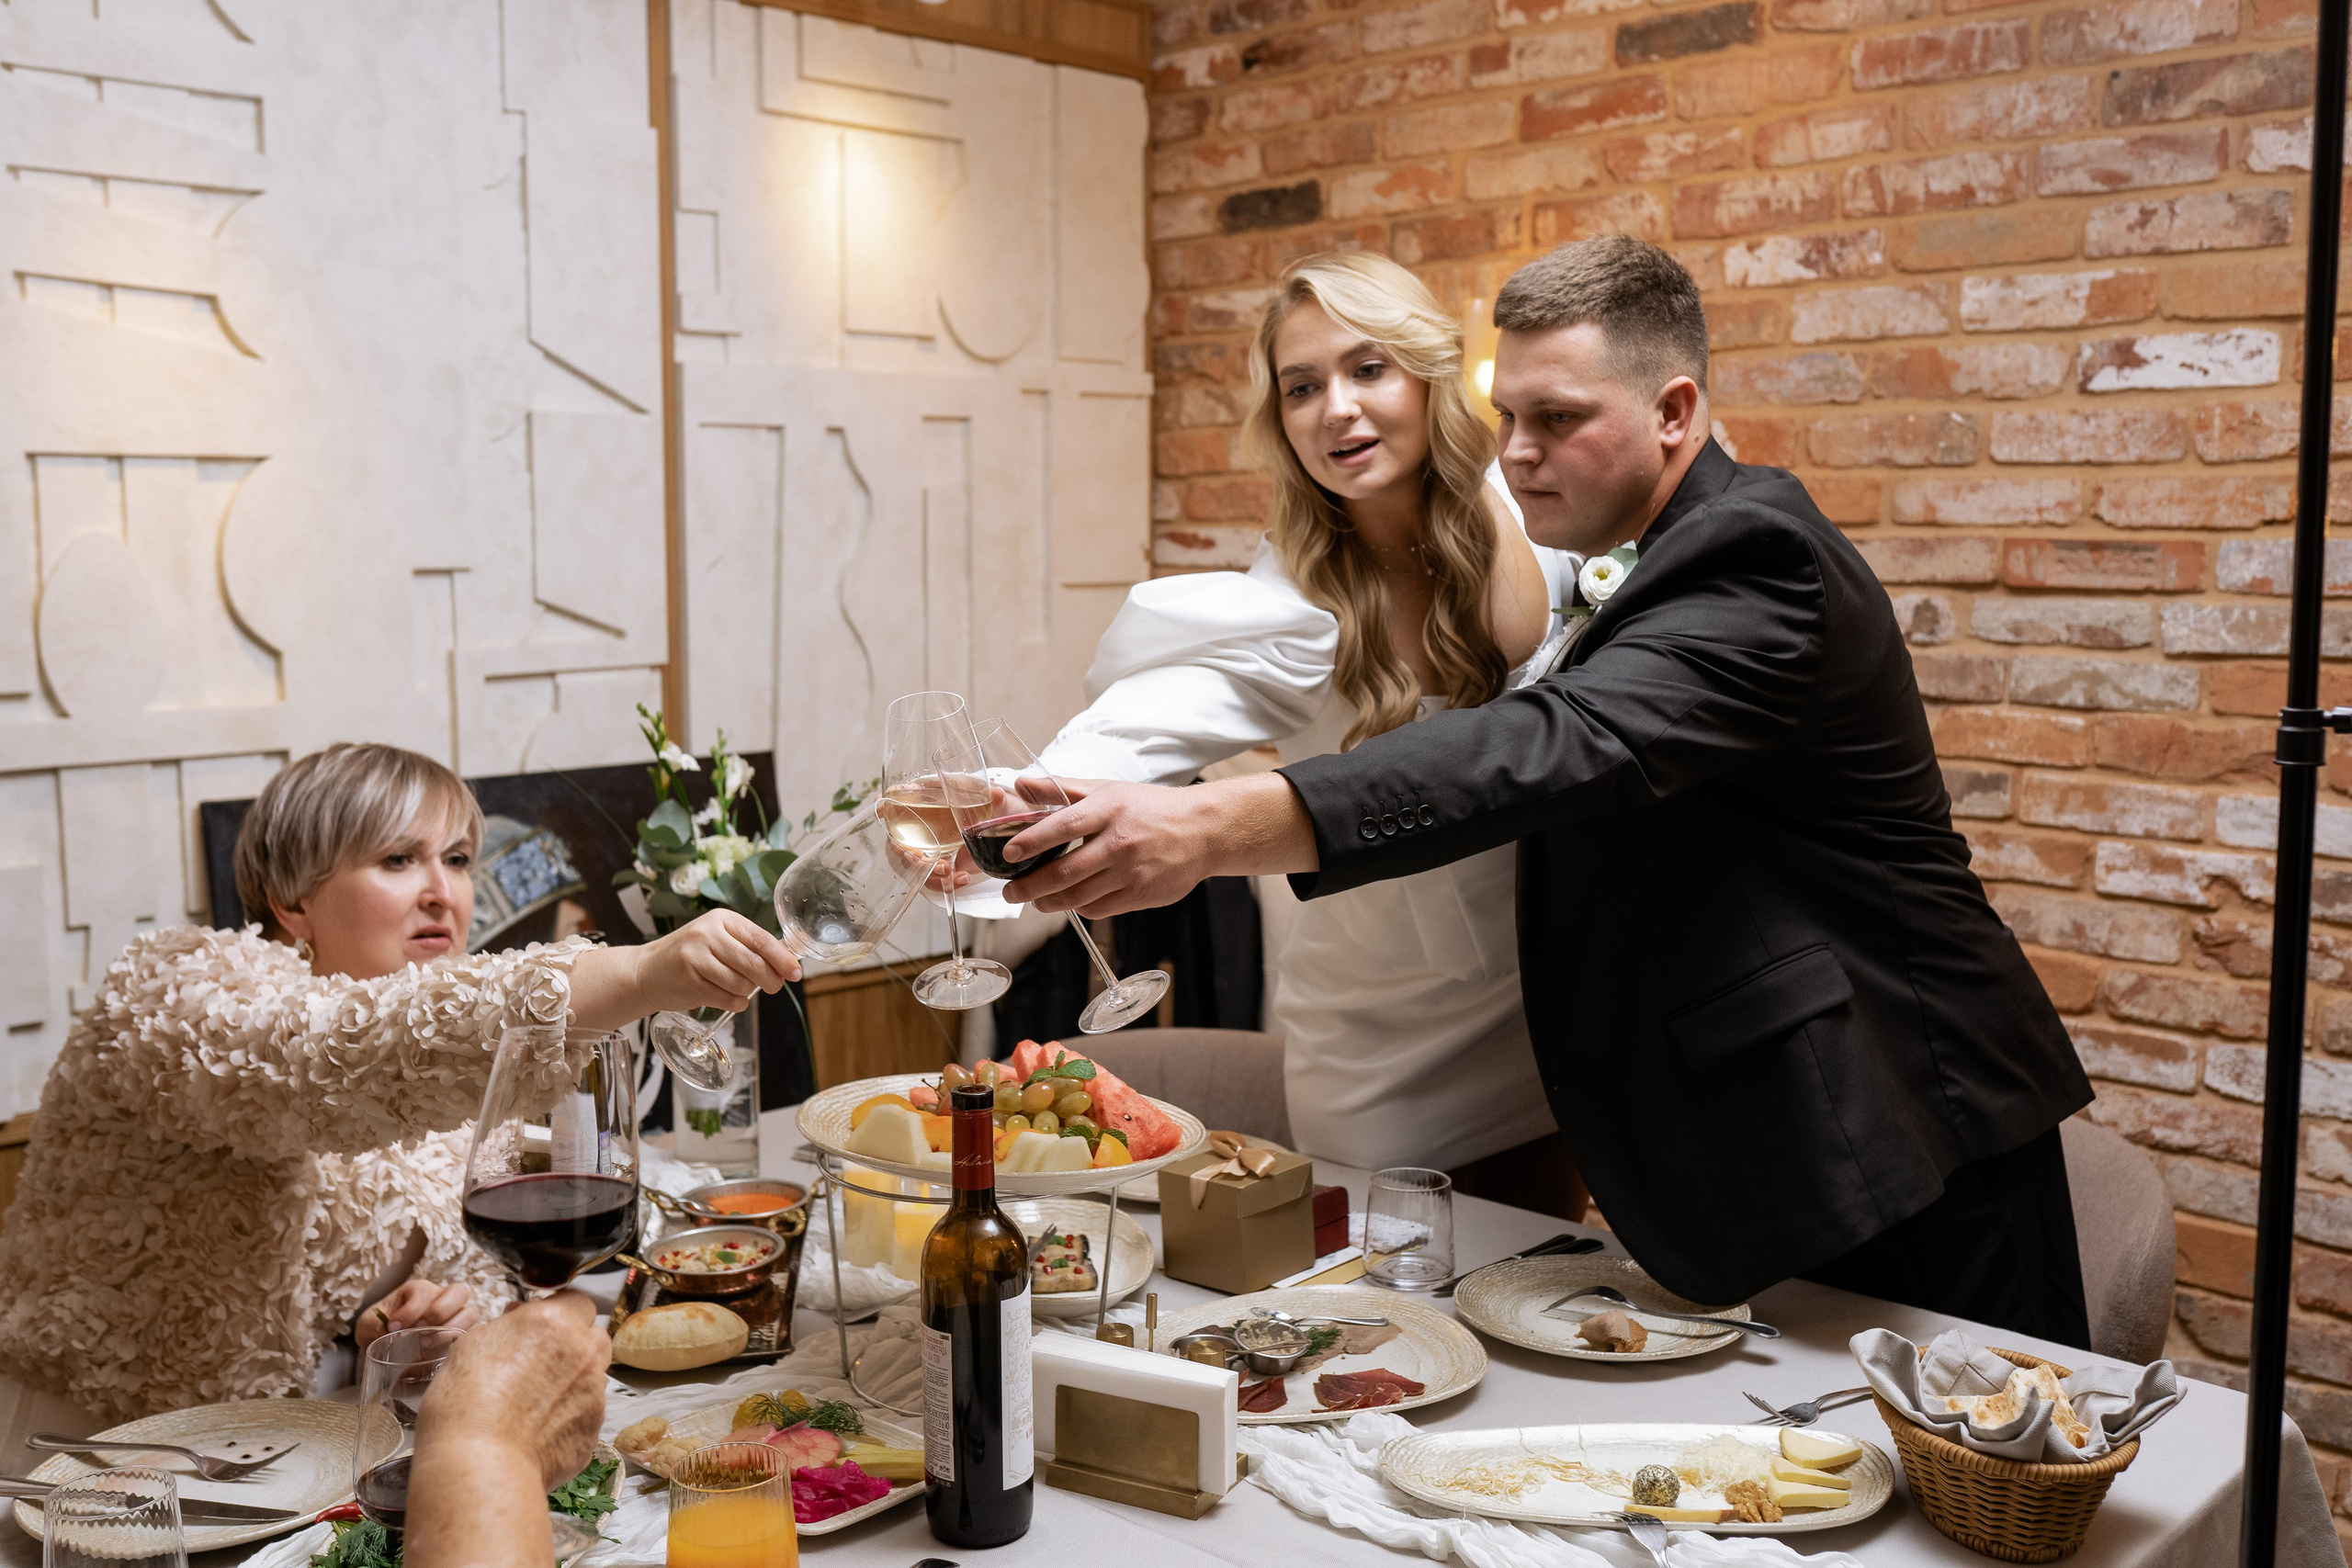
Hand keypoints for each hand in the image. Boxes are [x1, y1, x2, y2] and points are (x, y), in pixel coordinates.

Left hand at [355, 1278, 475, 1350]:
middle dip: (440, 1311)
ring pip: (469, 1313)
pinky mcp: (459, 1335)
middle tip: (420, 1330)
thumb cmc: (380, 1327)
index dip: (410, 1310)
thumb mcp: (368, 1323)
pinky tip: (439, 1353)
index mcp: (418, 1290)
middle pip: (459, 1292)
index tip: (393, 1327)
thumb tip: (385, 1330)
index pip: (424, 1292)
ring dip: (451, 1329)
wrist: (386, 1342)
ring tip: (426, 1344)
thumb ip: (373, 1324)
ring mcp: (454, 1316)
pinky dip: (459, 1343)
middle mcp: (441, 1298)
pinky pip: (470, 1335)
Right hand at [415, 1290, 610, 1489]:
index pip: (576, 1301)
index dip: (557, 1312)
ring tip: (534, 1403)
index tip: (540, 1324)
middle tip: (542, 1361)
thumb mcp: (472, 1345)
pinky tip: (538, 1430)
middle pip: (594, 1337)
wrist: (479, 1463)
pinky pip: (586, 1414)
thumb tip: (518, 1320)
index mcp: (554, 1323)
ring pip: (592, 1377)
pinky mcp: (593, 1430)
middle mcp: (583, 1353)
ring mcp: (593, 1393)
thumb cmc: (464, 1405)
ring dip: (573, 1382)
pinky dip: (569, 1417)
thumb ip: (507, 1326)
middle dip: (575, 1344)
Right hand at [631, 908, 800, 1015]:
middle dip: (771, 980)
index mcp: (721, 919)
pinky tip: (726, 998)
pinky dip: (735, 1003)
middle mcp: (707, 934)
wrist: (646, 971)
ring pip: (742, 984)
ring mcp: (696, 958)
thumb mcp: (717, 940)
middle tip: (773, 987)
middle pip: (754, 963)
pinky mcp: (689, 981)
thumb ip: (749, 947)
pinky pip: (728, 999)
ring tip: (737, 989)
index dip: (782, 958)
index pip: (761, 939)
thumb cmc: (690, 956)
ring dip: (748, 993)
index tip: (796, 973)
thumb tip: (787, 965)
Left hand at [998, 773, 1314, 915]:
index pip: (1062, 826)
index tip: (1008, 853)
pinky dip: (1079, 906)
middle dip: (1028, 887)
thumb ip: (1063, 789)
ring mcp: (1131, 873)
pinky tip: (1072, 899)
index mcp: (1110, 809)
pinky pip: (1098, 909)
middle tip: (1010, 891)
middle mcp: (1120, 842)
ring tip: (1035, 900)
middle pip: (1064, 873)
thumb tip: (1020, 784)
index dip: (1031, 841)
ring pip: (1077, 897)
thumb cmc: (1151, 808)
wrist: (1204, 831)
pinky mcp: (1141, 895)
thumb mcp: (1109, 790)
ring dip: (1048, 902)